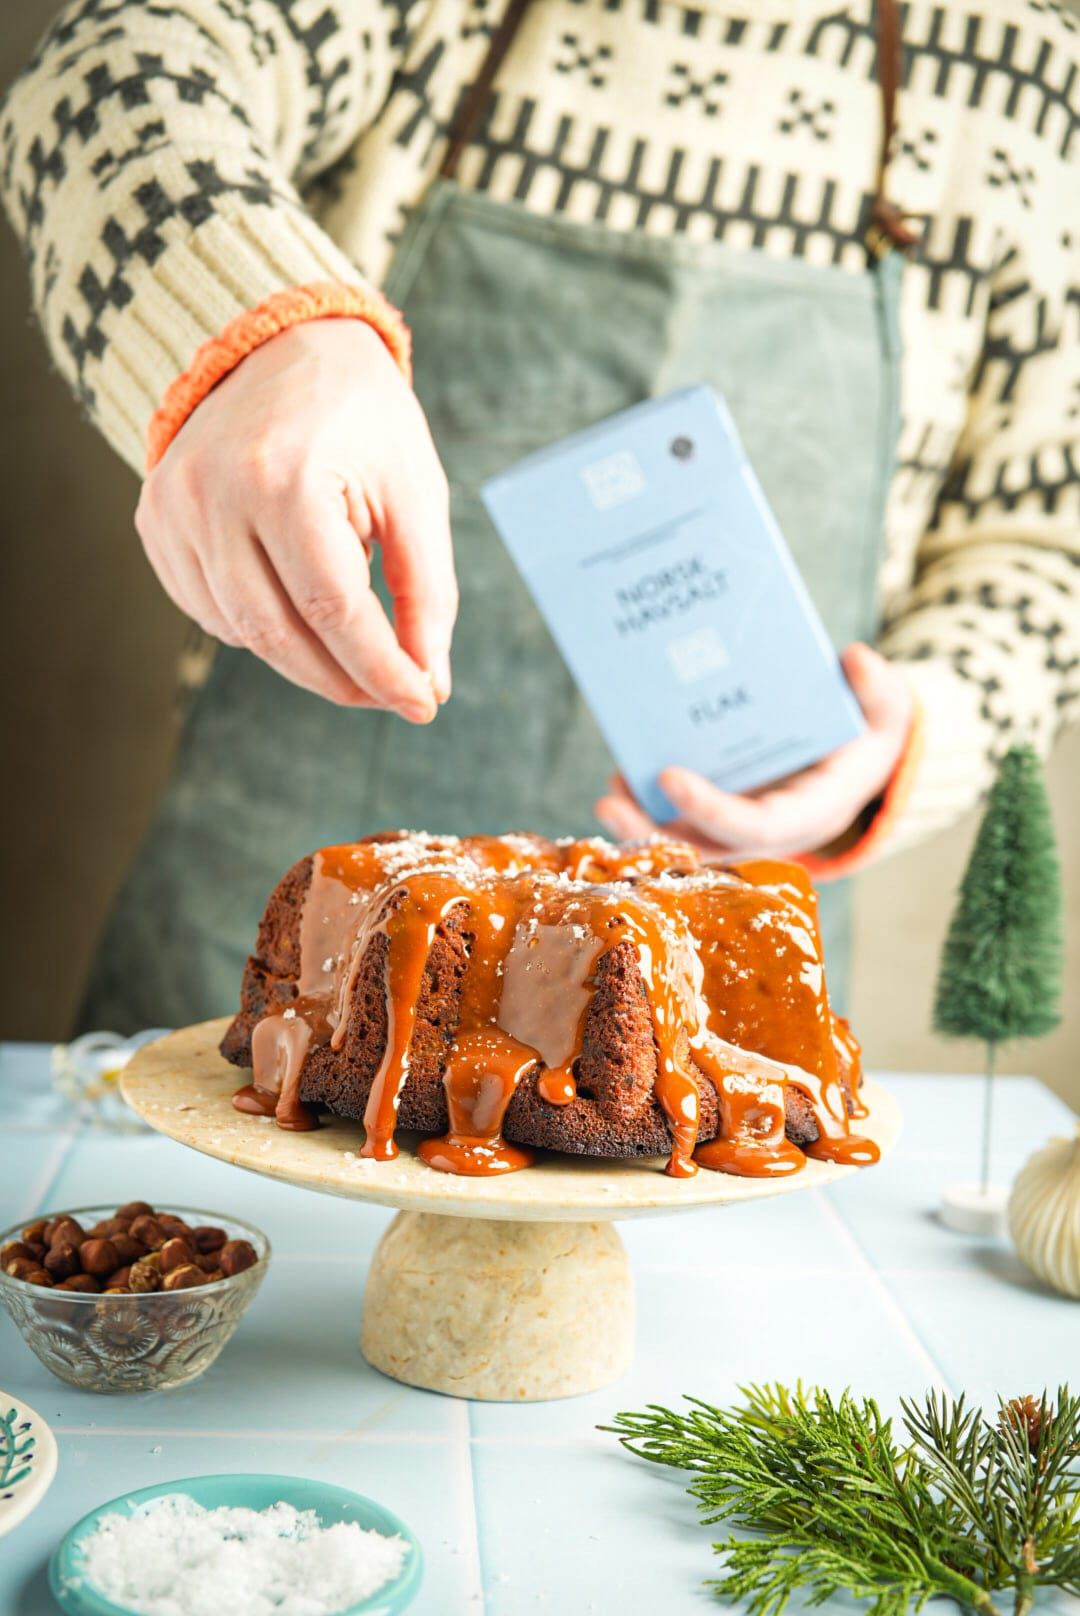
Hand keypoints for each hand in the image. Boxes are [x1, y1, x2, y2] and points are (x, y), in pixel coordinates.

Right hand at [135, 319, 455, 718]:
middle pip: (282, 636)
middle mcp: (213, 496)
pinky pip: (211, 611)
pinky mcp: (155, 521)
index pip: (335, 612)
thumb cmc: (362, 417)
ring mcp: (172, 509)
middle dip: (346, 679)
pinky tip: (297, 604)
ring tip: (356, 645)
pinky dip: (261, 628)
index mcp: (284, 479)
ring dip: (307, 659)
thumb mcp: (414, 490)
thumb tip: (431, 681)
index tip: (424, 704)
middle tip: (395, 692)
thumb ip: (426, 590)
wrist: (278, 342)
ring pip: (244, 633)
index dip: (383, 670)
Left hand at [595, 643, 913, 858]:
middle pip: (709, 849)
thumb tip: (856, 659)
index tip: (669, 776)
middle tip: (609, 803)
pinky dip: (651, 813)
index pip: (758, 826)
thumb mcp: (885, 712)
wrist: (864, 760)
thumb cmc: (868, 733)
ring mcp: (748, 830)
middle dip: (656, 832)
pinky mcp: (728, 817)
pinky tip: (622, 784)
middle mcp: (776, 833)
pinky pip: (684, 827)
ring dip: (643, 827)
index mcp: (813, 812)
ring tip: (609, 797)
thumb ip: (878, 690)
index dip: (711, 809)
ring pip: (689, 845)